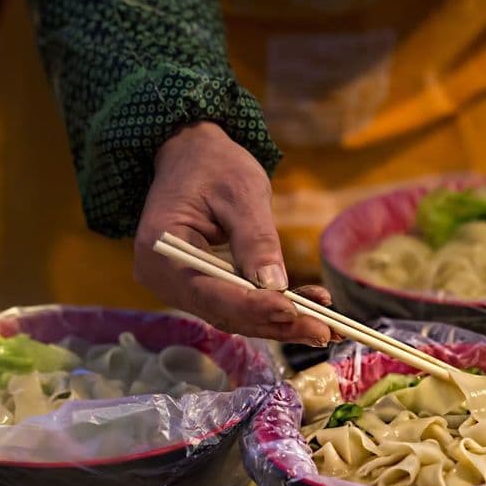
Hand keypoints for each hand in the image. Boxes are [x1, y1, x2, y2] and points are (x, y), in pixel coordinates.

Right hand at [133, 122, 334, 345]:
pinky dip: (268, 309)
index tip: (292, 310)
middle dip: (274, 322)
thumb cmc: (214, 165)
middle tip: (324, 331)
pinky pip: (234, 305)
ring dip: (278, 322)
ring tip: (324, 327)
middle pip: (222, 311)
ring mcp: (178, 286)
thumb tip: (274, 284)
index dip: (251, 306)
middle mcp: (163, 277)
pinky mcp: (198, 287)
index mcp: (161, 249)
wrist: (190, 155)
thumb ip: (256, 240)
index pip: (207, 290)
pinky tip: (307, 310)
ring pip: (232, 315)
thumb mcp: (241, 192)